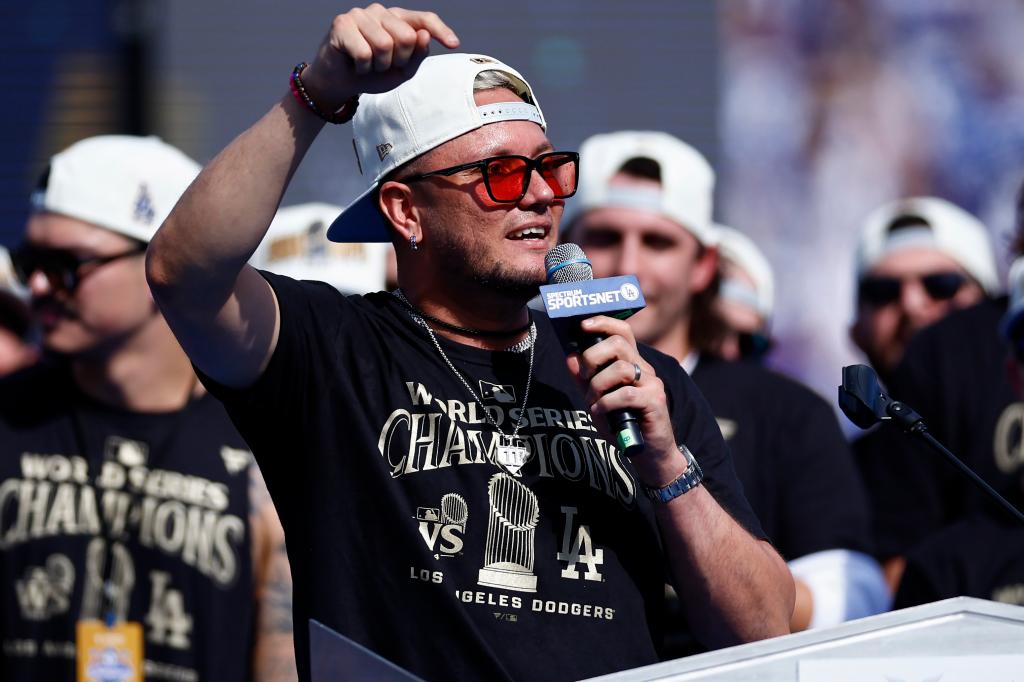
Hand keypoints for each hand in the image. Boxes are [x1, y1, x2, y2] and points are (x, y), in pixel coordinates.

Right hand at [302, 5, 459, 109]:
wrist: (341, 83)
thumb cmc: (373, 73)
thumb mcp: (402, 70)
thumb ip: (417, 55)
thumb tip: (423, 35)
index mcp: (398, 19)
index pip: (423, 19)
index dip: (440, 31)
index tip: (454, 44)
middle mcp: (381, 12)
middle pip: (407, 37)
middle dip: (399, 60)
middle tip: (384, 66)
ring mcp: (361, 14)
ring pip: (385, 45)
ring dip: (378, 66)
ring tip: (369, 65)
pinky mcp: (342, 23)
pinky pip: (364, 53)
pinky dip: (363, 67)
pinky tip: (356, 64)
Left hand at [565, 316, 680, 481]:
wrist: (649, 454)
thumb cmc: (623, 425)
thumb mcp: (597, 399)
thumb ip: (584, 379)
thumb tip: (570, 356)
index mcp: (632, 364)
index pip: (622, 331)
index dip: (603, 323)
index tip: (582, 326)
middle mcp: (644, 369)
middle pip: (618, 344)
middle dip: (593, 358)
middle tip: (585, 377)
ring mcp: (652, 384)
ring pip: (620, 368)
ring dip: (598, 386)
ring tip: (593, 402)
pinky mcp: (655, 401)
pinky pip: (625, 394)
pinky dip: (606, 404)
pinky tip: (601, 414)